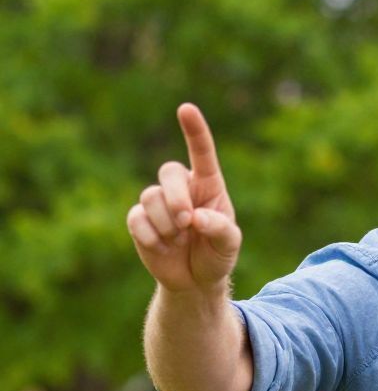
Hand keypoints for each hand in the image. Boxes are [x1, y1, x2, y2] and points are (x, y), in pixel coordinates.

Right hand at [127, 105, 241, 292]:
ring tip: (179, 242)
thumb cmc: (216, 255)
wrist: (195, 281)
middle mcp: (181, 187)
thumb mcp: (229, 245)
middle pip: (168, 172)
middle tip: (186, 223)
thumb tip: (197, 218)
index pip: (201, 152)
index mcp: (207, 185)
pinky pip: (136, 219)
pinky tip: (163, 248)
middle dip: (176, 198)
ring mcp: (157, 202)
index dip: (194, 131)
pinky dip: (151, 237)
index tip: (186, 109)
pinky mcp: (139, 219)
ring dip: (166, 224)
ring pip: (150, 196)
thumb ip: (220, 229)